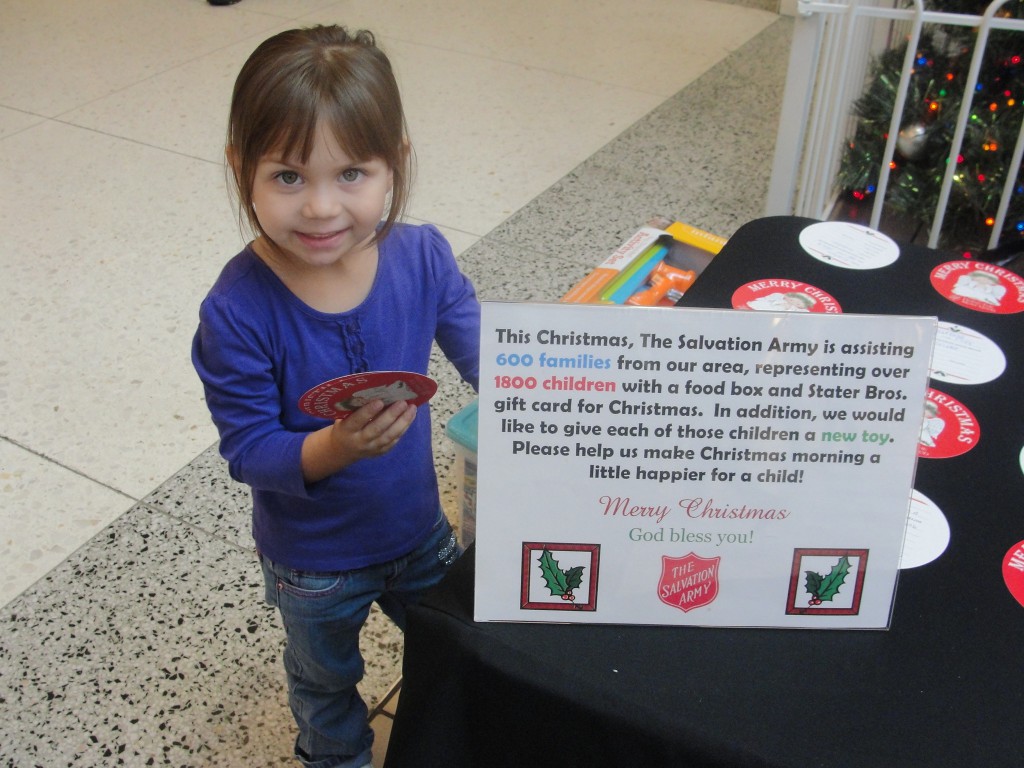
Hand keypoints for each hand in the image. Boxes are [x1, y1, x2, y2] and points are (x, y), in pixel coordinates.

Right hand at [301, 399, 416, 482]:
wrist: (343, 450)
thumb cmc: (345, 425)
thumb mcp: (343, 417)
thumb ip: (355, 407)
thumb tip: (376, 390)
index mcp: (347, 430)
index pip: (357, 420)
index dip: (368, 411)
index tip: (380, 401)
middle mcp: (359, 441)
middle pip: (377, 429)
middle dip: (391, 415)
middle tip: (402, 402)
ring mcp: (371, 448)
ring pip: (389, 436)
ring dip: (402, 421)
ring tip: (412, 408)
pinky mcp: (380, 451)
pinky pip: (394, 440)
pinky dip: (404, 428)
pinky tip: (410, 416)